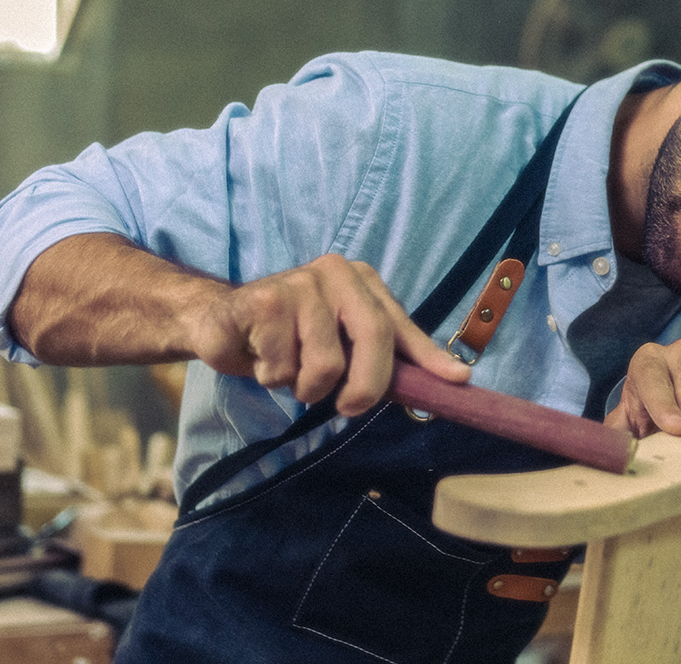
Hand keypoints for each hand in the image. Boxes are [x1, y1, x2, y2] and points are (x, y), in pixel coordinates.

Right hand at [189, 254, 469, 416]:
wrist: (222, 321)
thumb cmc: (291, 337)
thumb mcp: (346, 343)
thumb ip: (392, 358)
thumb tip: (456, 377)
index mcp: (360, 280)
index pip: (399, 324)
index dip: (427, 356)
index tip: (458, 380)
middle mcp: (334, 273)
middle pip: (372, 337)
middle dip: (365, 387)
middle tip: (348, 407)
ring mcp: (298, 283)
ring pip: (325, 364)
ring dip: (305, 387)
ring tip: (289, 368)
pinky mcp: (263, 301)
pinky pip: (282, 366)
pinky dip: (272, 377)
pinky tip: (261, 357)